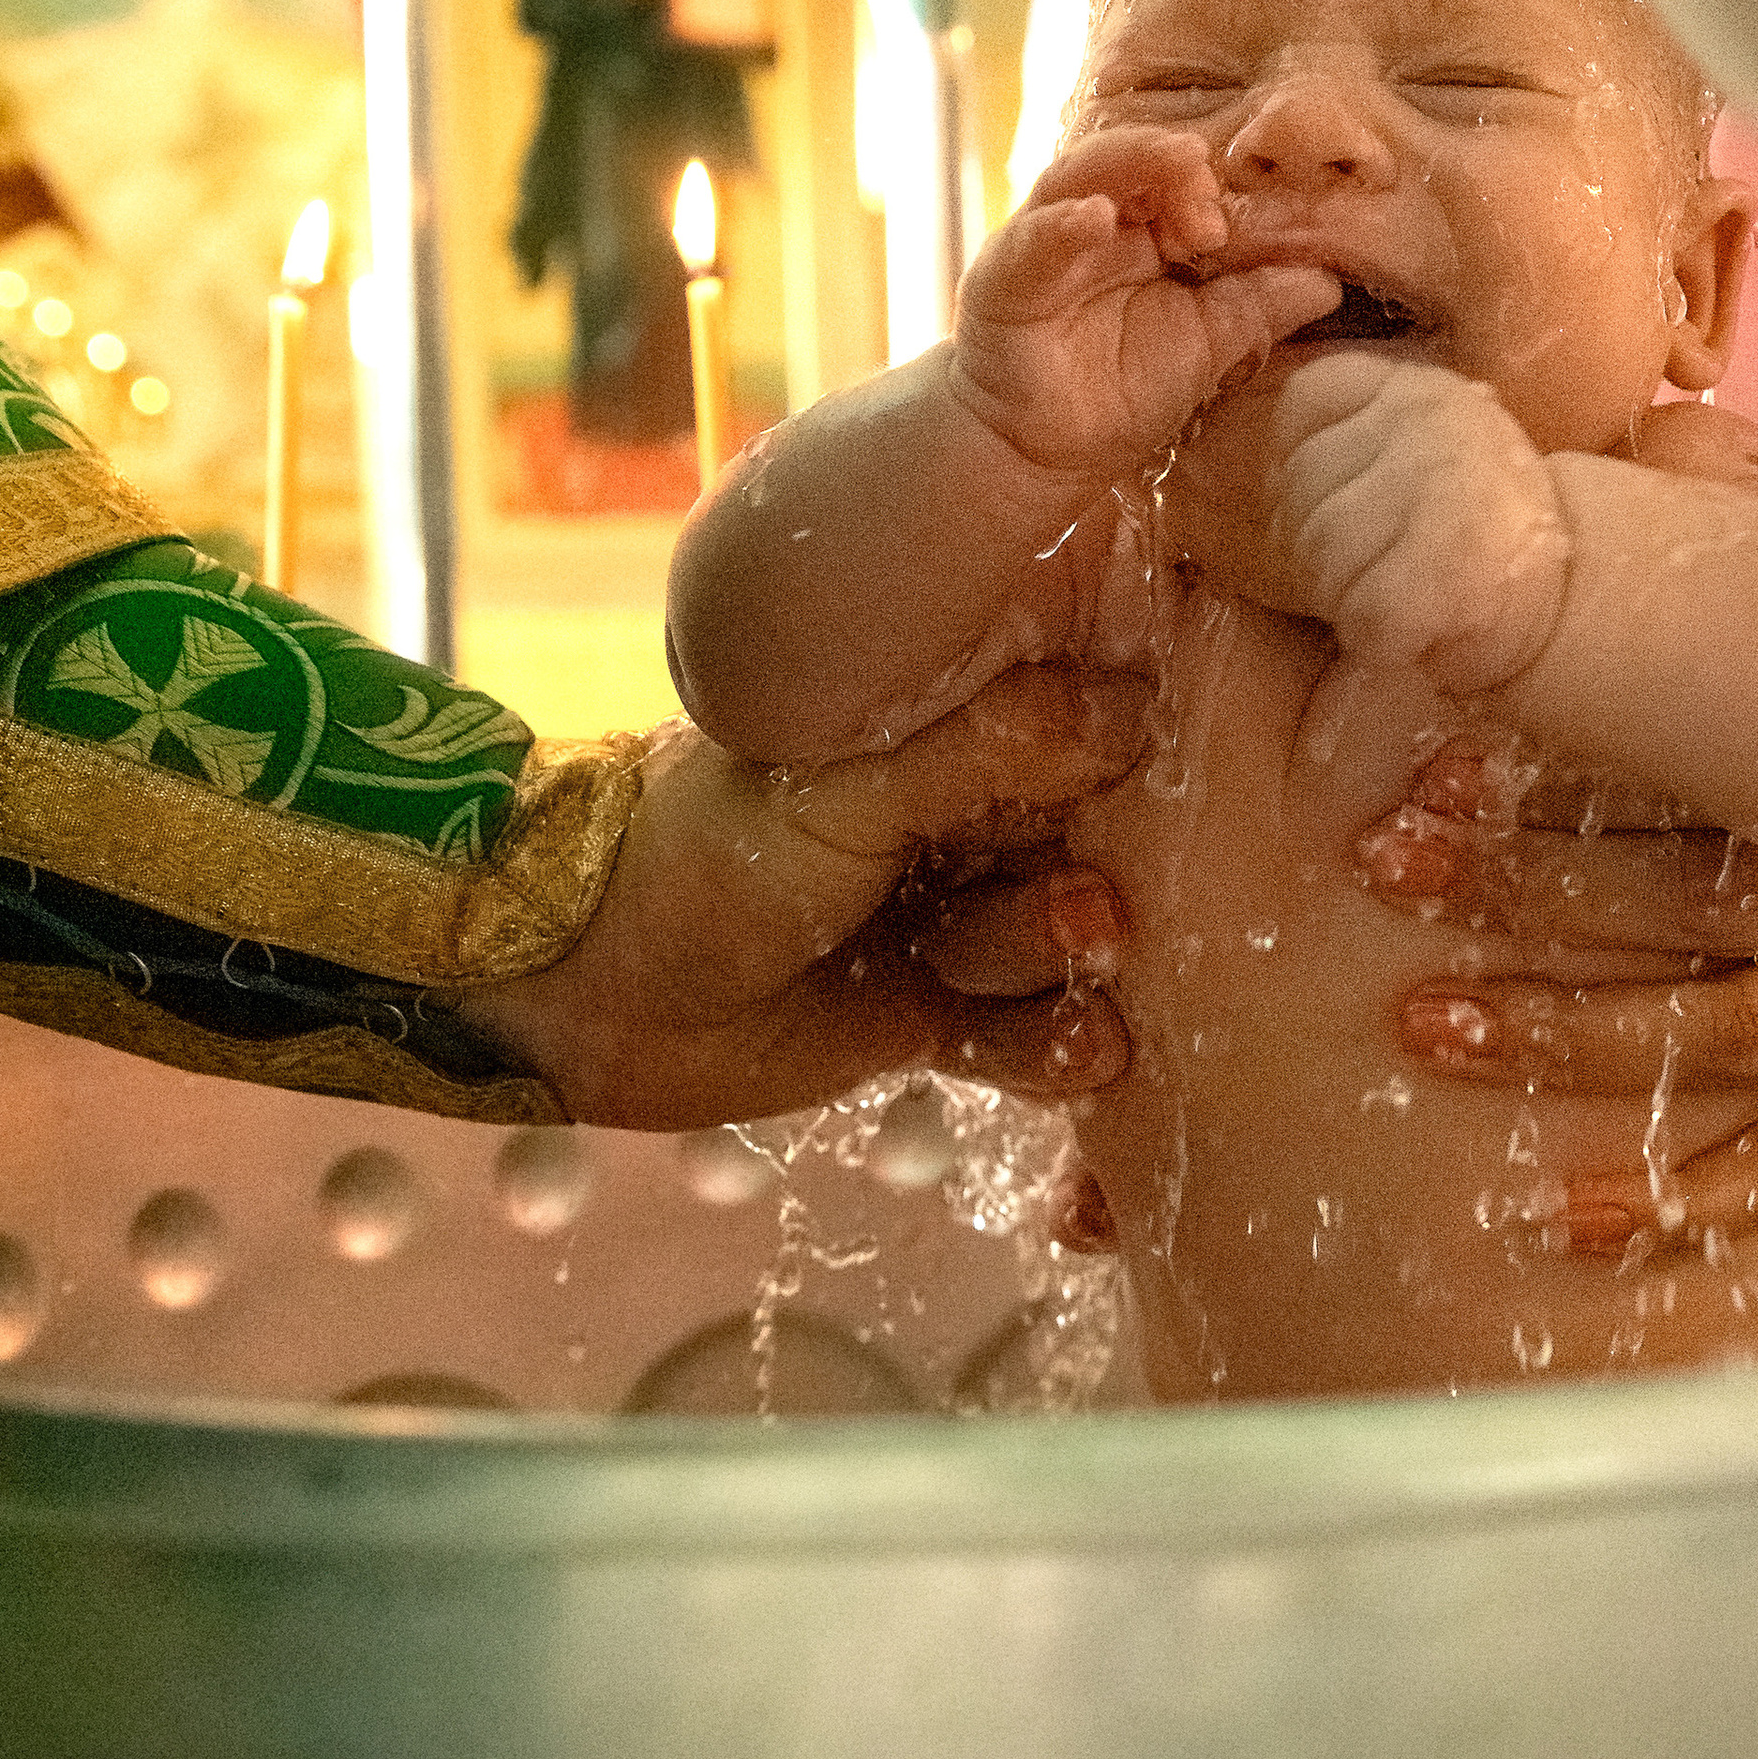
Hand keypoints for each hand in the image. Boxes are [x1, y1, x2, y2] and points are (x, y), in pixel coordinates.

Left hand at [463, 664, 1150, 1127]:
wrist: (584, 990)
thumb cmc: (699, 853)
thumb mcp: (848, 787)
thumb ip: (990, 747)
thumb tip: (1135, 709)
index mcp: (939, 720)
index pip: (1080, 720)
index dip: (1138, 759)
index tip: (1174, 794)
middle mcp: (962, 809)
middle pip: (1096, 844)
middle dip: (1098, 886)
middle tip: (1082, 911)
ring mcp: (952, 912)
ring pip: (1067, 947)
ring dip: (1051, 965)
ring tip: (1014, 966)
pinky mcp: (936, 1015)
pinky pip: (1032, 1034)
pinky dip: (1056, 1048)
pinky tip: (1080, 1049)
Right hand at [953, 129, 1338, 479]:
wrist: (1046, 453)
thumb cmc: (1122, 392)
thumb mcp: (1208, 345)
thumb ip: (1259, 307)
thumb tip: (1329, 279)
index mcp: (1145, 230)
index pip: (1181, 179)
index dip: (1214, 187)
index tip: (1241, 223)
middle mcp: (1095, 222)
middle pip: (1135, 160)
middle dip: (1179, 163)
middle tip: (1214, 186)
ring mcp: (1046, 242)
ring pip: (1082, 175)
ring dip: (1131, 163)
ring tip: (1179, 162)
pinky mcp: (1005, 276)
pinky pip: (1035, 239)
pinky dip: (1063, 224)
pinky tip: (1094, 218)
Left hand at [1174, 349, 1570, 684]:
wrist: (1579, 599)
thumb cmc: (1481, 532)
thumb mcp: (1427, 447)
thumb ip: (1357, 435)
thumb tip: (1268, 472)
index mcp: (1417, 387)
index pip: (1304, 401)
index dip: (1305, 467)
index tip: (1350, 504)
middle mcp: (1428, 420)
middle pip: (1300, 490)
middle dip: (1322, 549)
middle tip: (1385, 567)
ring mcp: (1438, 488)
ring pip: (1320, 556)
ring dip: (1347, 598)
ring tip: (1406, 594)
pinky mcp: (1445, 569)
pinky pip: (1360, 616)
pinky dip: (1378, 642)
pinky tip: (1418, 630)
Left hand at [1359, 741, 1757, 1250]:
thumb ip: (1696, 694)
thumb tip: (1484, 642)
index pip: (1711, 771)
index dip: (1564, 775)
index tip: (1434, 772)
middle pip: (1707, 902)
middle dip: (1531, 887)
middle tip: (1389, 866)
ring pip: (1732, 1035)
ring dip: (1567, 1037)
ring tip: (1428, 1025)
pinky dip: (1673, 1203)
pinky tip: (1558, 1218)